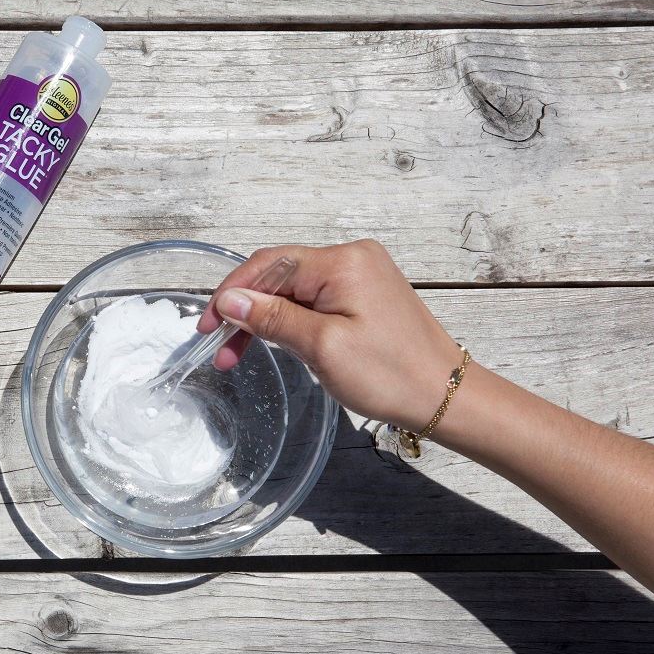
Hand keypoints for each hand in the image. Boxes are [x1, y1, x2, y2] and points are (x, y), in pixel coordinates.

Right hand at [199, 239, 463, 430]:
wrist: (444, 395)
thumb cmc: (391, 374)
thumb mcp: (322, 347)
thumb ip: (273, 318)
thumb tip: (230, 300)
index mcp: (342, 263)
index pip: (269, 264)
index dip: (232, 292)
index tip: (208, 325)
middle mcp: (351, 258)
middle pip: (278, 274)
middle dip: (244, 308)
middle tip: (221, 346)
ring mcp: (359, 274)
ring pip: (293, 288)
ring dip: (263, 317)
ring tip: (238, 353)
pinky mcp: (363, 294)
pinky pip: (313, 298)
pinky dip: (288, 320)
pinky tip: (275, 341)